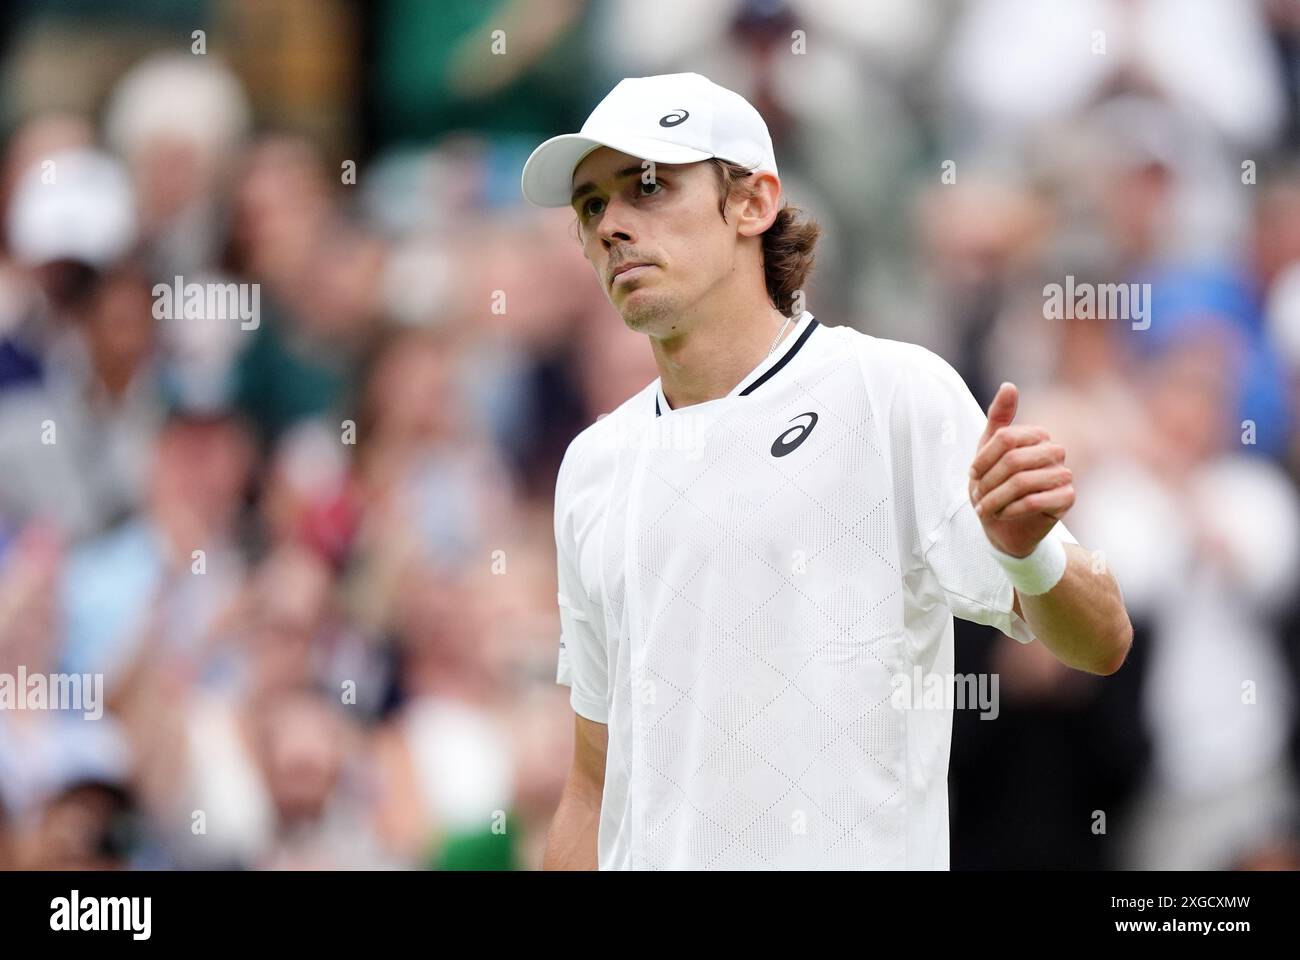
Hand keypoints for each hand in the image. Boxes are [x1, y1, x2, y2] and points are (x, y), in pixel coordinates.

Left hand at [969, 382, 1073, 557]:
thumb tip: (1009, 385)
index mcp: (1037, 436)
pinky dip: (1011, 510)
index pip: (1005, 438)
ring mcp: (1064, 474)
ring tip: (985, 508)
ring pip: (1023, 482)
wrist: (1005, 525)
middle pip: (1013, 460)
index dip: (983, 458)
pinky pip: (1035, 500)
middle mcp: (1055, 451)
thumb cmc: (996, 485)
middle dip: (989, 481)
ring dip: (996, 498)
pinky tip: (1001, 514)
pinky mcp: (1067, 498)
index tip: (972, 474)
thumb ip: (998, 419)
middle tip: (977, 496)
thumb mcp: (988, 450)